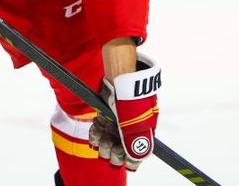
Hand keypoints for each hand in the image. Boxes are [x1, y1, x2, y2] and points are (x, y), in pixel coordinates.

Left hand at [89, 52, 160, 170]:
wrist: (121, 77)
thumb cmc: (132, 99)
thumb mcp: (136, 124)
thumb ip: (135, 145)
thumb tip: (134, 162)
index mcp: (142, 135)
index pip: (134, 158)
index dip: (126, 159)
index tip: (119, 154)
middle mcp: (129, 132)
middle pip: (118, 154)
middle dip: (111, 151)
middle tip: (109, 142)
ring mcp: (117, 125)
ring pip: (106, 145)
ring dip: (102, 142)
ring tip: (102, 131)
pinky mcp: (105, 117)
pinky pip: (98, 134)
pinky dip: (95, 132)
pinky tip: (97, 125)